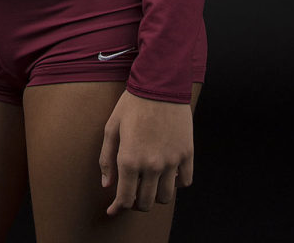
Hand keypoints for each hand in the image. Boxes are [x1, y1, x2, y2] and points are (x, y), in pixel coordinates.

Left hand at [99, 89, 192, 215]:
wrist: (159, 83)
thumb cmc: (132, 103)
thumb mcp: (111, 127)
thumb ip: (106, 158)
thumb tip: (106, 184)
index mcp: (129, 159)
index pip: (125, 199)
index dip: (118, 208)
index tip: (113, 209)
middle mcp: (151, 165)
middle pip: (146, 203)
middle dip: (136, 204)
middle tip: (132, 195)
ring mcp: (171, 161)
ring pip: (166, 197)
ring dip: (156, 196)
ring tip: (150, 185)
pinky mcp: (186, 154)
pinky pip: (184, 182)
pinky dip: (176, 184)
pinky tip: (168, 175)